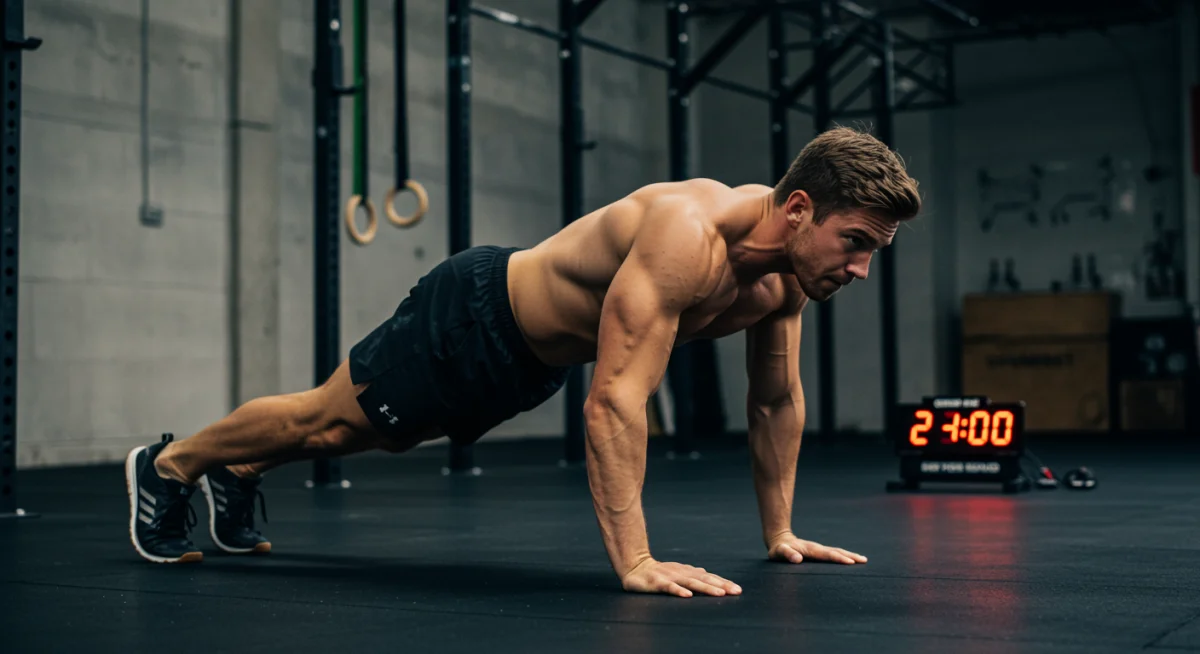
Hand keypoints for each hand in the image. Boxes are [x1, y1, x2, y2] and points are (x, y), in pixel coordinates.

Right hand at [620, 558, 742, 597]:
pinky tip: (688, 596)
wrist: (635, 566)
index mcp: (687, 572)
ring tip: (719, 593)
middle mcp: (682, 573)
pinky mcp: (657, 582)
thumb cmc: (658, 571)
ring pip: (690, 583)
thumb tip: (706, 572)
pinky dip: (678, 591)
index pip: (709, 577)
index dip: (723, 582)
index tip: (738, 590)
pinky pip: (669, 587)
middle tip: (735, 592)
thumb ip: (691, 573)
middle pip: (704, 579)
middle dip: (721, 585)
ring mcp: (670, 577)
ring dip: (706, 588)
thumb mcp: (677, 571)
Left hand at [766, 531, 867, 564]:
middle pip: (837, 551)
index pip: (827, 555)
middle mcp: (818, 548)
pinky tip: (852, 560)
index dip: (839, 558)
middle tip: (864, 561)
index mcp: (811, 550)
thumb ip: (787, 554)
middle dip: (850, 556)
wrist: (780, 539)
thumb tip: (797, 559)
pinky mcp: (819, 552)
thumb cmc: (779, 549)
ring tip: (863, 560)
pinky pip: (834, 554)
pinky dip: (845, 556)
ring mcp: (819, 549)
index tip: (851, 562)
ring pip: (837, 551)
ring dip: (850, 555)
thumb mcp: (779, 552)